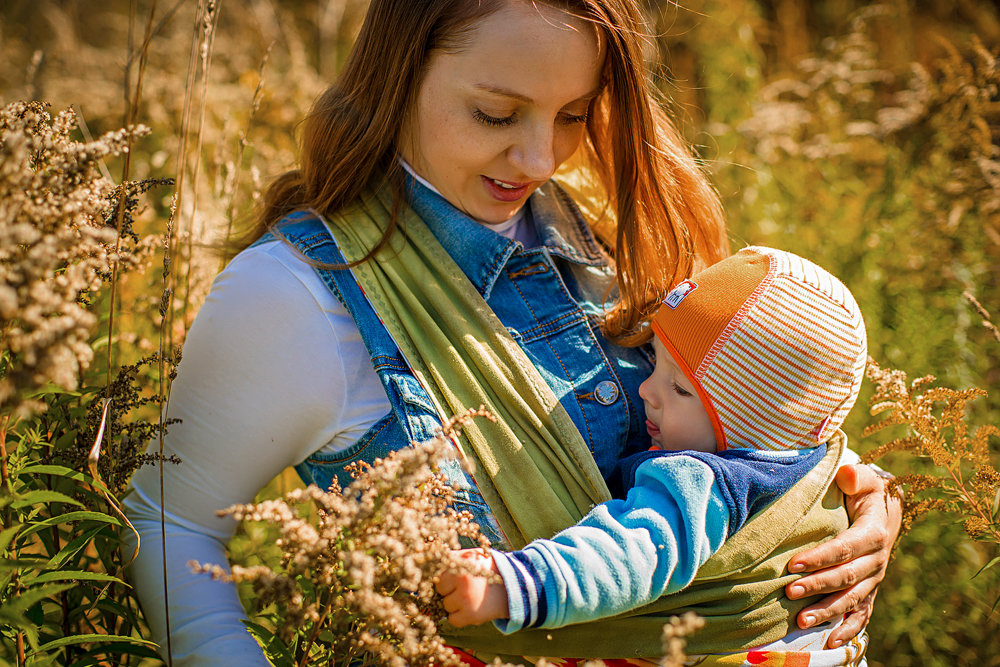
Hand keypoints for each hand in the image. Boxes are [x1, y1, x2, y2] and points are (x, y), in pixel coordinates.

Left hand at [435, 549, 508, 627]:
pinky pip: (452, 619)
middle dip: (448, 590)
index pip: (437, 573)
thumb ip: (450, 557)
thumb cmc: (486, 570)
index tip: (454, 578)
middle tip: (465, 588)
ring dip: (454, 604)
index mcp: (460, 562)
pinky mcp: (471, 615)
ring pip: (445, 605)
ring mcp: (466, 598)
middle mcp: (461, 579)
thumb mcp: (471, 556)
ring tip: (470, 597)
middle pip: (440, 590)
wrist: (512, 586)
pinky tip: (471, 608)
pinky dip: (459, 617)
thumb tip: (425, 561)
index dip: (445, 577)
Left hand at [785, 463, 900, 647]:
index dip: (820, 557)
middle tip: (788, 592)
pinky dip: (847, 629)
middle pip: (845, 577)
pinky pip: (861, 614)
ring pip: (850, 599)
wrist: (885, 510)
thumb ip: (856, 476)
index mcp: (873, 533)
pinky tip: (830, 642)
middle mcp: (876, 561)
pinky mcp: (869, 590)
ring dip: (826, 611)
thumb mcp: (864, 478)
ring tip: (801, 622)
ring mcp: (873, 579)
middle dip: (816, 586)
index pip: (844, 548)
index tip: (792, 564)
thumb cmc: (866, 492)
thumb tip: (846, 475)